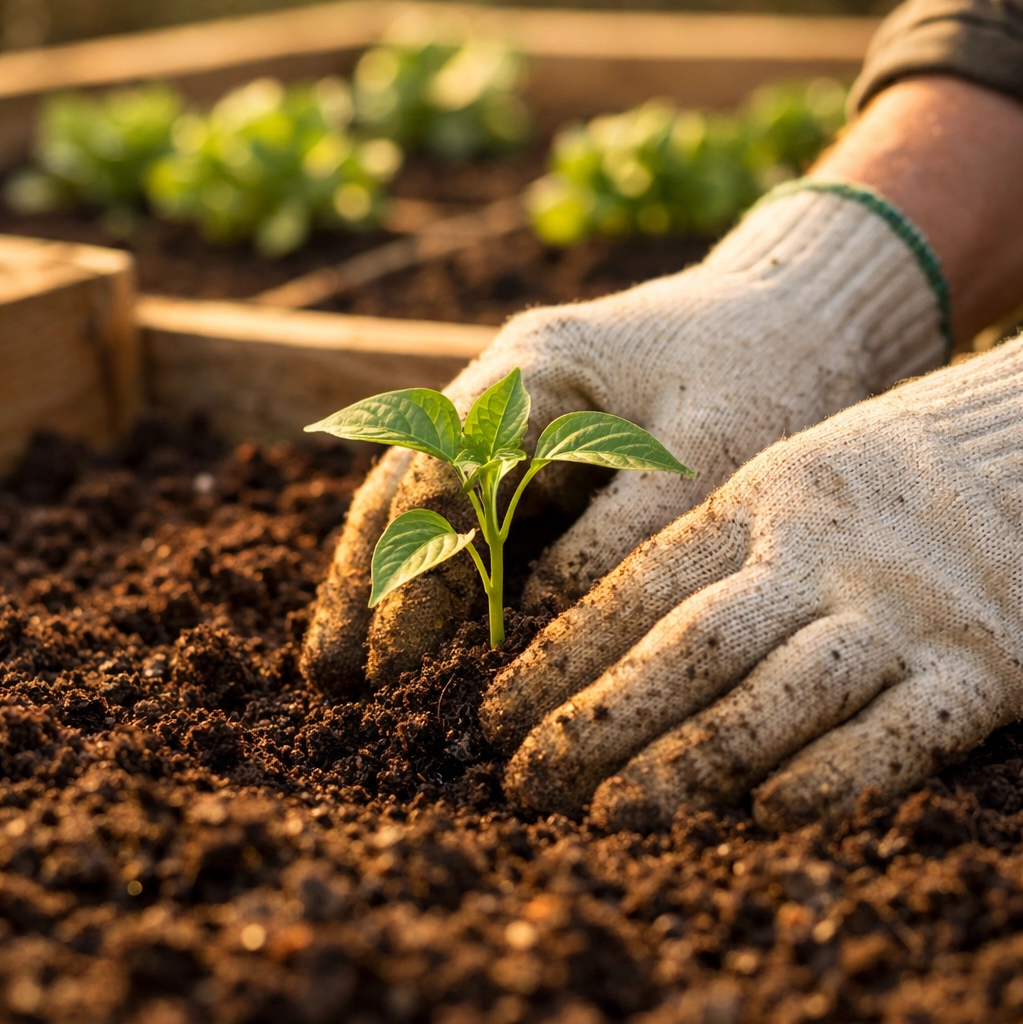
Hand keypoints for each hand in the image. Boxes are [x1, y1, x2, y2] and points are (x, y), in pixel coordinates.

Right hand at [302, 187, 943, 692]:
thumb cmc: (767, 375)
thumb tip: (523, 627)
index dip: (412, 573)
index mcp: (534, 369)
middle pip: (407, 488)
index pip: (443, 480)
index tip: (386, 657)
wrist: (802, 318)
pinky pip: (477, 516)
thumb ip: (615, 540)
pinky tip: (430, 631)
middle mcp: (504, 389)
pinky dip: (448, 574)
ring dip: (390, 583)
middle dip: (367, 583)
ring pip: (427, 503)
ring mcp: (515, 419)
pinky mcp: (542, 450)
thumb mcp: (708, 456)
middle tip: (330, 676)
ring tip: (348, 665)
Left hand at [481, 338, 1022, 831]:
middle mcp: (819, 556)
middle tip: (523, 782)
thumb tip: (608, 643)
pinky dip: (834, 778)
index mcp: (761, 501)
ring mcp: (903, 612)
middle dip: (598, 720)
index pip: (639, 587)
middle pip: (691, 646)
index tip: (499, 713)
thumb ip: (712, 550)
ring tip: (611, 814)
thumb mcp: (788, 479)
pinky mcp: (986, 669)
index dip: (562, 656)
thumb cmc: (886, 474)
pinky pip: (900, 734)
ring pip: (778, 695)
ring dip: (689, 761)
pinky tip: (766, 818)